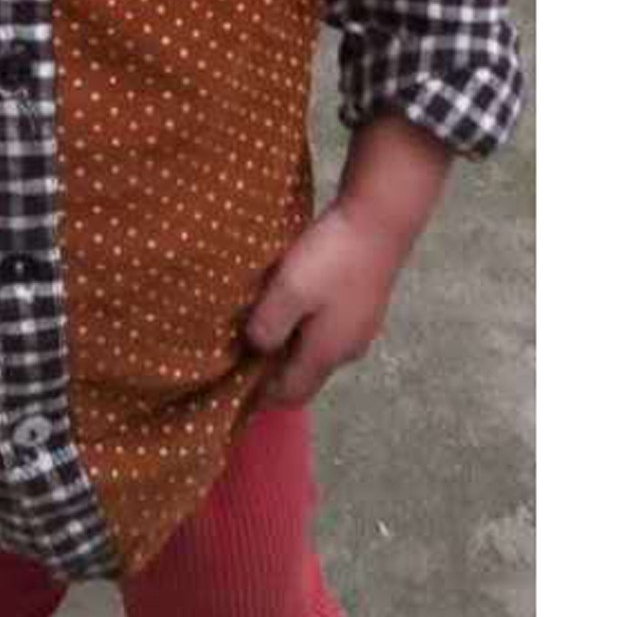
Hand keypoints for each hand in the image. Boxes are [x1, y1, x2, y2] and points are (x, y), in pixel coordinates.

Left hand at [244, 200, 413, 407]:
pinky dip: (307, 326)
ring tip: (265, 322)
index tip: (235, 385)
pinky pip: (329, 328)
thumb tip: (256, 348)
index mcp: (327, 354)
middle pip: (305, 374)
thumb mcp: (289, 290)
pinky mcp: (366, 304)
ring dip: (291, 345)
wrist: (382, 219)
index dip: (262, 397)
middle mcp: (347, 349)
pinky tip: (296, 300)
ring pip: (318, 350)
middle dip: (275, 370)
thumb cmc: (332, 257)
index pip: (291, 394)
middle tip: (243, 350)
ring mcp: (361, 326)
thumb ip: (268, 326)